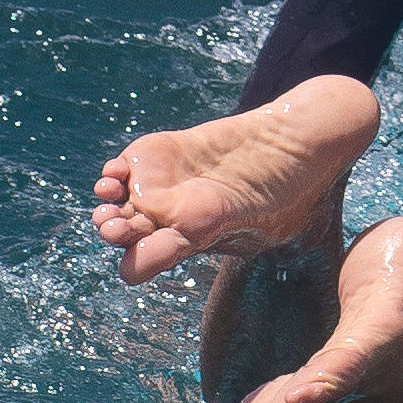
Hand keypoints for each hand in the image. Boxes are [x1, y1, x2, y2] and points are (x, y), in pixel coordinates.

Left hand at [90, 75, 378, 282]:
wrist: (294, 142)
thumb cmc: (283, 190)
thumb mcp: (243, 218)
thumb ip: (196, 230)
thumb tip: (144, 258)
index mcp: (193, 241)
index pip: (148, 260)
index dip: (134, 258)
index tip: (131, 249)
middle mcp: (173, 216)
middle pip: (127, 231)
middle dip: (114, 230)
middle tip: (111, 225)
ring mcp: (165, 184)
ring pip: (119, 201)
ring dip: (107, 203)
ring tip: (109, 194)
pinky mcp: (161, 154)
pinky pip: (125, 169)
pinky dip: (113, 173)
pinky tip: (116, 174)